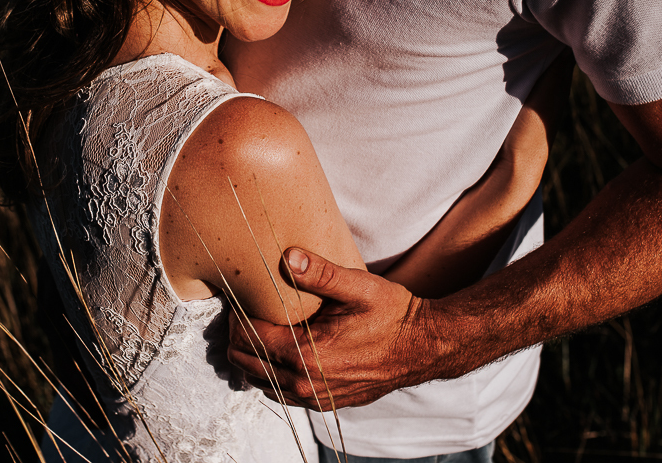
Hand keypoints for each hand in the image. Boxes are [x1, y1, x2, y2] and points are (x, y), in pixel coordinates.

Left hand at [227, 247, 431, 409]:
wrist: (422, 347)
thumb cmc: (392, 315)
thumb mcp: (358, 287)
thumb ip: (321, 274)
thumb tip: (289, 257)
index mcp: (307, 354)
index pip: (249, 338)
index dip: (239, 316)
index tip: (242, 298)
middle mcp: (306, 383)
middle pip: (246, 363)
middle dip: (239, 336)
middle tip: (246, 311)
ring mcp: (315, 398)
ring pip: (260, 382)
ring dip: (253, 357)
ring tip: (260, 329)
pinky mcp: (324, 403)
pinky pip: (282, 393)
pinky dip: (271, 374)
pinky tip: (279, 351)